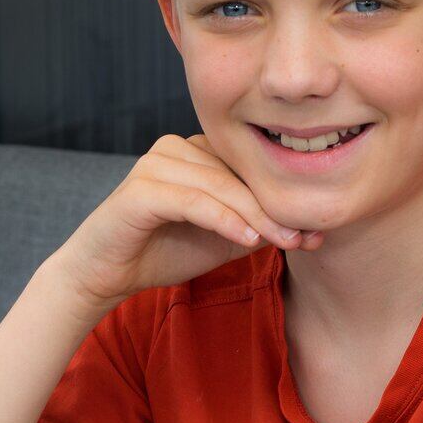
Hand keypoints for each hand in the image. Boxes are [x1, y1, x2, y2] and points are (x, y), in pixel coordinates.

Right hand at [47, 133, 323, 312]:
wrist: (105, 274)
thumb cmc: (163, 252)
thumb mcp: (222, 240)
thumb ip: (258, 229)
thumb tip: (309, 232)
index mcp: (197, 151)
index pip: (249, 168)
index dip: (283, 198)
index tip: (317, 230)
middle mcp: (177, 148)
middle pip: (238, 175)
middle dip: (276, 209)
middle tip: (308, 237)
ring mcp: (156, 163)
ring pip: (220, 186)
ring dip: (256, 216)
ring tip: (286, 241)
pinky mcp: (140, 189)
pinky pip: (193, 201)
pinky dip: (224, 220)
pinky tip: (249, 241)